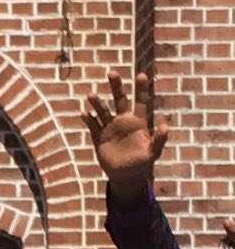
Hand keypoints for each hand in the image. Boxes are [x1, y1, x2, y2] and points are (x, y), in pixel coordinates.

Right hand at [82, 70, 167, 205]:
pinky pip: (93, 126)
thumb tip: (164, 126)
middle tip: (112, 72)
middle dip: (116, 87)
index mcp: (138, 122)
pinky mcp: (100, 139)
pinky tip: (84, 113)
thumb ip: (159, 139)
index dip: (141, 89)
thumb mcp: (153, 152)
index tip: (141, 75)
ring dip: (97, 103)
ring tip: (90, 95)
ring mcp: (110, 129)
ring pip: (103, 111)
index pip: (141, 101)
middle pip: (119, 100)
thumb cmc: (143, 163)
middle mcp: (123, 121)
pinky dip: (88, 119)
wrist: (126, 175)